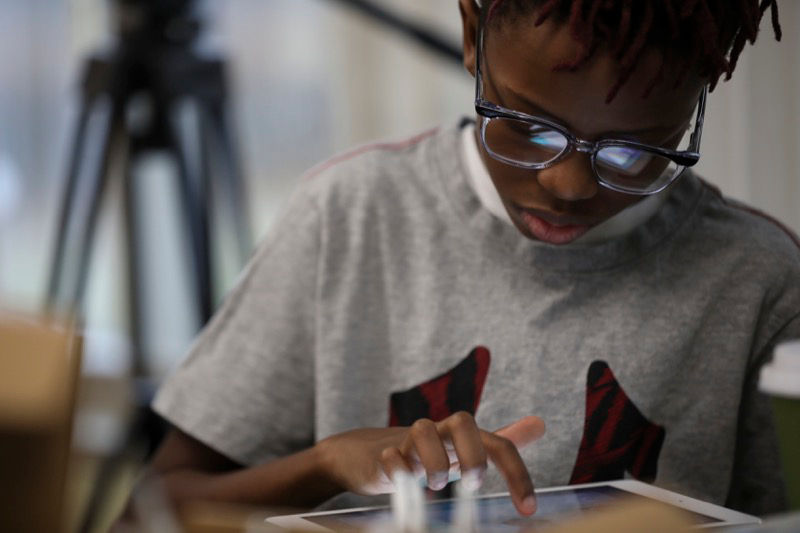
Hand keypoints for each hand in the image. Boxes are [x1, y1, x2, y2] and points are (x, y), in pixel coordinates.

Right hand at [315, 412, 544, 514]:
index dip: (517, 473)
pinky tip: (401, 482)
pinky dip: (397, 470)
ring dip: (435, 463)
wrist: (366, 452)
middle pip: (463, 421)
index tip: (527, 509)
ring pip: (422, 430)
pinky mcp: (380, 455)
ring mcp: (407, 441)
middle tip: (473, 486)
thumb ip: (500, 440)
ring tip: (434, 487)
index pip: (499, 443)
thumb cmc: (425, 452)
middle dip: (474, 455)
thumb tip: (540, 424)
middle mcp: (439, 433)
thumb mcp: (464, 449)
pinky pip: (389, 456)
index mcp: (463, 436)